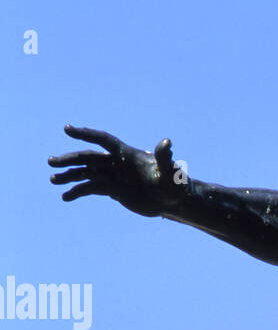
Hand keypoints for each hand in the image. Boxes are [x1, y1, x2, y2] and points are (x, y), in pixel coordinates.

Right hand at [48, 126, 184, 217]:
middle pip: (89, 158)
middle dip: (70, 159)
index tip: (67, 130)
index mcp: (127, 154)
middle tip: (51, 162)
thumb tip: (166, 143)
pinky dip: (78, 192)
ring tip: (52, 180)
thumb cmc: (174, 184)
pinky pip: (91, 189)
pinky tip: (66, 197)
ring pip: (87, 173)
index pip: (103, 140)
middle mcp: (117, 163)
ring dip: (69, 176)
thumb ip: (165, 159)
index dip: (86, 134)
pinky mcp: (113, 190)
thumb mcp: (170, 173)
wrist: (173, 200)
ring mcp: (114, 176)